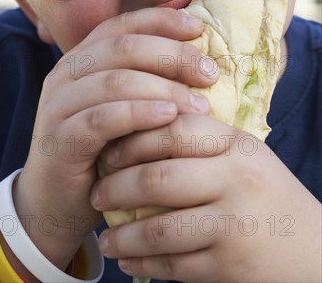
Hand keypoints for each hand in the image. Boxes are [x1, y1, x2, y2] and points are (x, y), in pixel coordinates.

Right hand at [12, 8, 216, 268]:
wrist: (55, 201)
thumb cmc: (102, 149)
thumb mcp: (122, 107)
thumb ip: (145, 80)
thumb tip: (199, 59)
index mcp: (82, 58)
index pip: (122, 25)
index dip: (161, 21)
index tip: (199, 29)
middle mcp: (66, 73)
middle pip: (122, 47)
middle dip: (171, 55)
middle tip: (209, 74)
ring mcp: (58, 105)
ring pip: (114, 81)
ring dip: (163, 89)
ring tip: (200, 105)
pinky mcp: (59, 138)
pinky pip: (101, 119)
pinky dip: (138, 114)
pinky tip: (169, 118)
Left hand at [92, 114, 321, 282]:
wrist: (312, 249)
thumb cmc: (265, 193)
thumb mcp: (242, 154)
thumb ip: (200, 140)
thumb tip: (135, 132)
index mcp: (237, 145)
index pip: (174, 130)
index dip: (133, 139)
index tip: (108, 152)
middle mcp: (236, 180)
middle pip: (158, 178)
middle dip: (115, 188)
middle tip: (96, 194)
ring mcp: (233, 226)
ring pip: (159, 228)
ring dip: (122, 235)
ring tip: (105, 238)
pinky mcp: (229, 267)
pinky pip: (173, 266)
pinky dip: (142, 265)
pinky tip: (128, 261)